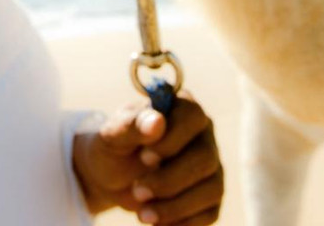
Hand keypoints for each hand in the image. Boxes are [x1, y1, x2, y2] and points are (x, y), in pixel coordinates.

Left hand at [72, 94, 222, 224]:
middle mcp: (202, 134)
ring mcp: (210, 166)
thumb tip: (157, 121)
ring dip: (176, 207)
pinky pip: (209, 213)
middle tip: (137, 190)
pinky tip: (157, 224)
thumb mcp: (112, 134)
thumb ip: (132, 125)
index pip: (192, 117)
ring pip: (211, 188)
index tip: (144, 157)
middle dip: (170, 180)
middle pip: (204, 158)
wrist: (111, 175)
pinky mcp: (209, 196)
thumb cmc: (114, 147)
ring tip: (143, 215)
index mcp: (182, 108)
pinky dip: (183, 223)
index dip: (172, 140)